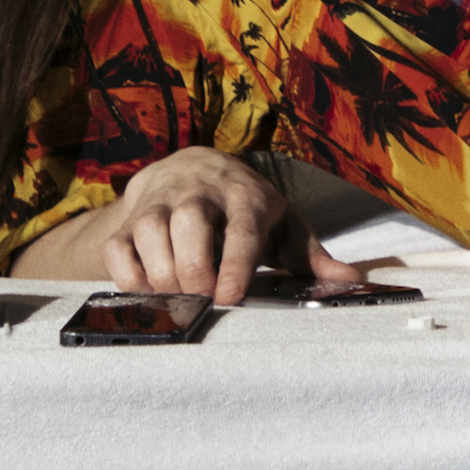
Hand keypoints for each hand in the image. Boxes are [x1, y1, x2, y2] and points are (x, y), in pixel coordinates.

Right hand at [98, 152, 371, 305]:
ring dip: (162, 275)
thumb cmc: (244, 207)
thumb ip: (310, 255)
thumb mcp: (281, 224)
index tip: (229, 297)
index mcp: (245, 196)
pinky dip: (128, 276)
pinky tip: (148, 290)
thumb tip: (351, 279)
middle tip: (205, 299)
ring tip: (180, 296)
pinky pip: (118, 249)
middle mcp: (199, 193)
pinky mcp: (128, 219)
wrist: (188, 169)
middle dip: (195, 271)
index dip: (234, 264)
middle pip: (188, 226)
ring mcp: (159, 204)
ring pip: (149, 234)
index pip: (241, 228)